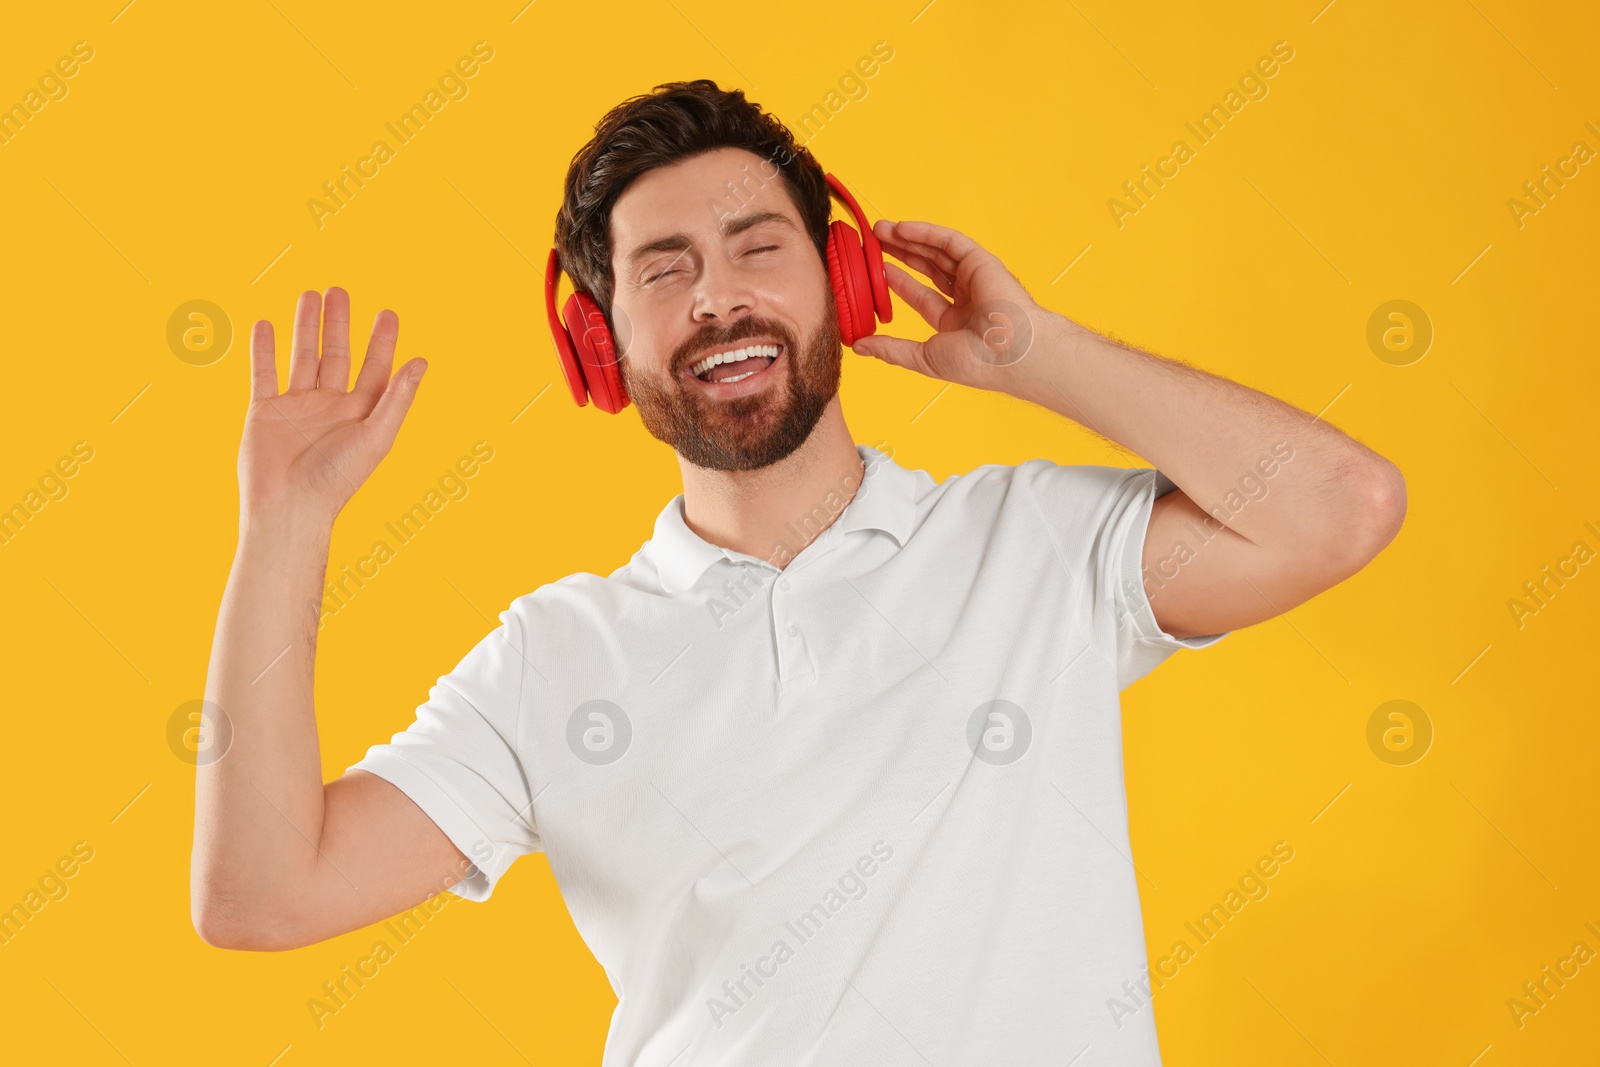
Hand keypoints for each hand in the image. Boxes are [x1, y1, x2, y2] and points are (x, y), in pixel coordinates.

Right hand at [239, 287, 425, 526]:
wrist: (288, 507)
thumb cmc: (337, 480)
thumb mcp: (376, 436)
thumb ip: (397, 398)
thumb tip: (421, 362)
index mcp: (360, 413)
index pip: (374, 368)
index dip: (382, 341)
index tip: (387, 313)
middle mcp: (330, 406)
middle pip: (336, 355)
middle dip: (338, 323)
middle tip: (340, 290)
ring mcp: (297, 407)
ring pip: (301, 356)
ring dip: (305, 327)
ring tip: (309, 295)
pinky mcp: (264, 412)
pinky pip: (263, 373)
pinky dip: (263, 349)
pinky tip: (265, 324)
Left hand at [851, 219, 1057, 390]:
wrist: (1009, 351)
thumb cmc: (975, 362)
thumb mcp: (923, 358)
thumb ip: (891, 350)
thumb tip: (858, 347)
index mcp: (957, 322)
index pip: (921, 296)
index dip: (898, 282)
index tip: (876, 270)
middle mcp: (967, 298)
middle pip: (927, 268)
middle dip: (900, 253)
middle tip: (873, 242)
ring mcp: (975, 278)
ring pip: (936, 252)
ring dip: (908, 239)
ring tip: (880, 229)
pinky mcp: (981, 261)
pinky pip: (950, 241)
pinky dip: (926, 232)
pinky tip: (903, 229)